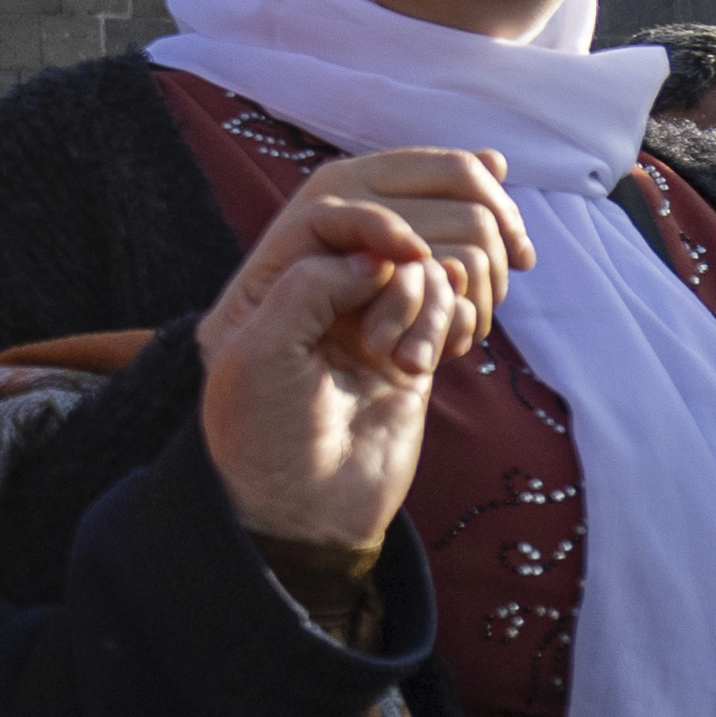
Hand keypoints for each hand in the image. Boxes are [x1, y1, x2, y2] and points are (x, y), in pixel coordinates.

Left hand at [195, 146, 531, 568]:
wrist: (302, 514)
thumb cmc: (262, 435)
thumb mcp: (259, 350)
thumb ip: (310, 283)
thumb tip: (383, 253)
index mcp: (274, 272)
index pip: (334, 202)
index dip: (374, 219)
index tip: (403, 251)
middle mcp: (326, 282)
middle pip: (396, 221)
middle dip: (411, 263)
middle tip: (384, 338)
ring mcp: (375, 310)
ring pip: (433, 258)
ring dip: (432, 300)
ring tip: (405, 360)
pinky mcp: (416, 341)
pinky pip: (456, 298)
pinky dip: (456, 320)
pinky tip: (434, 360)